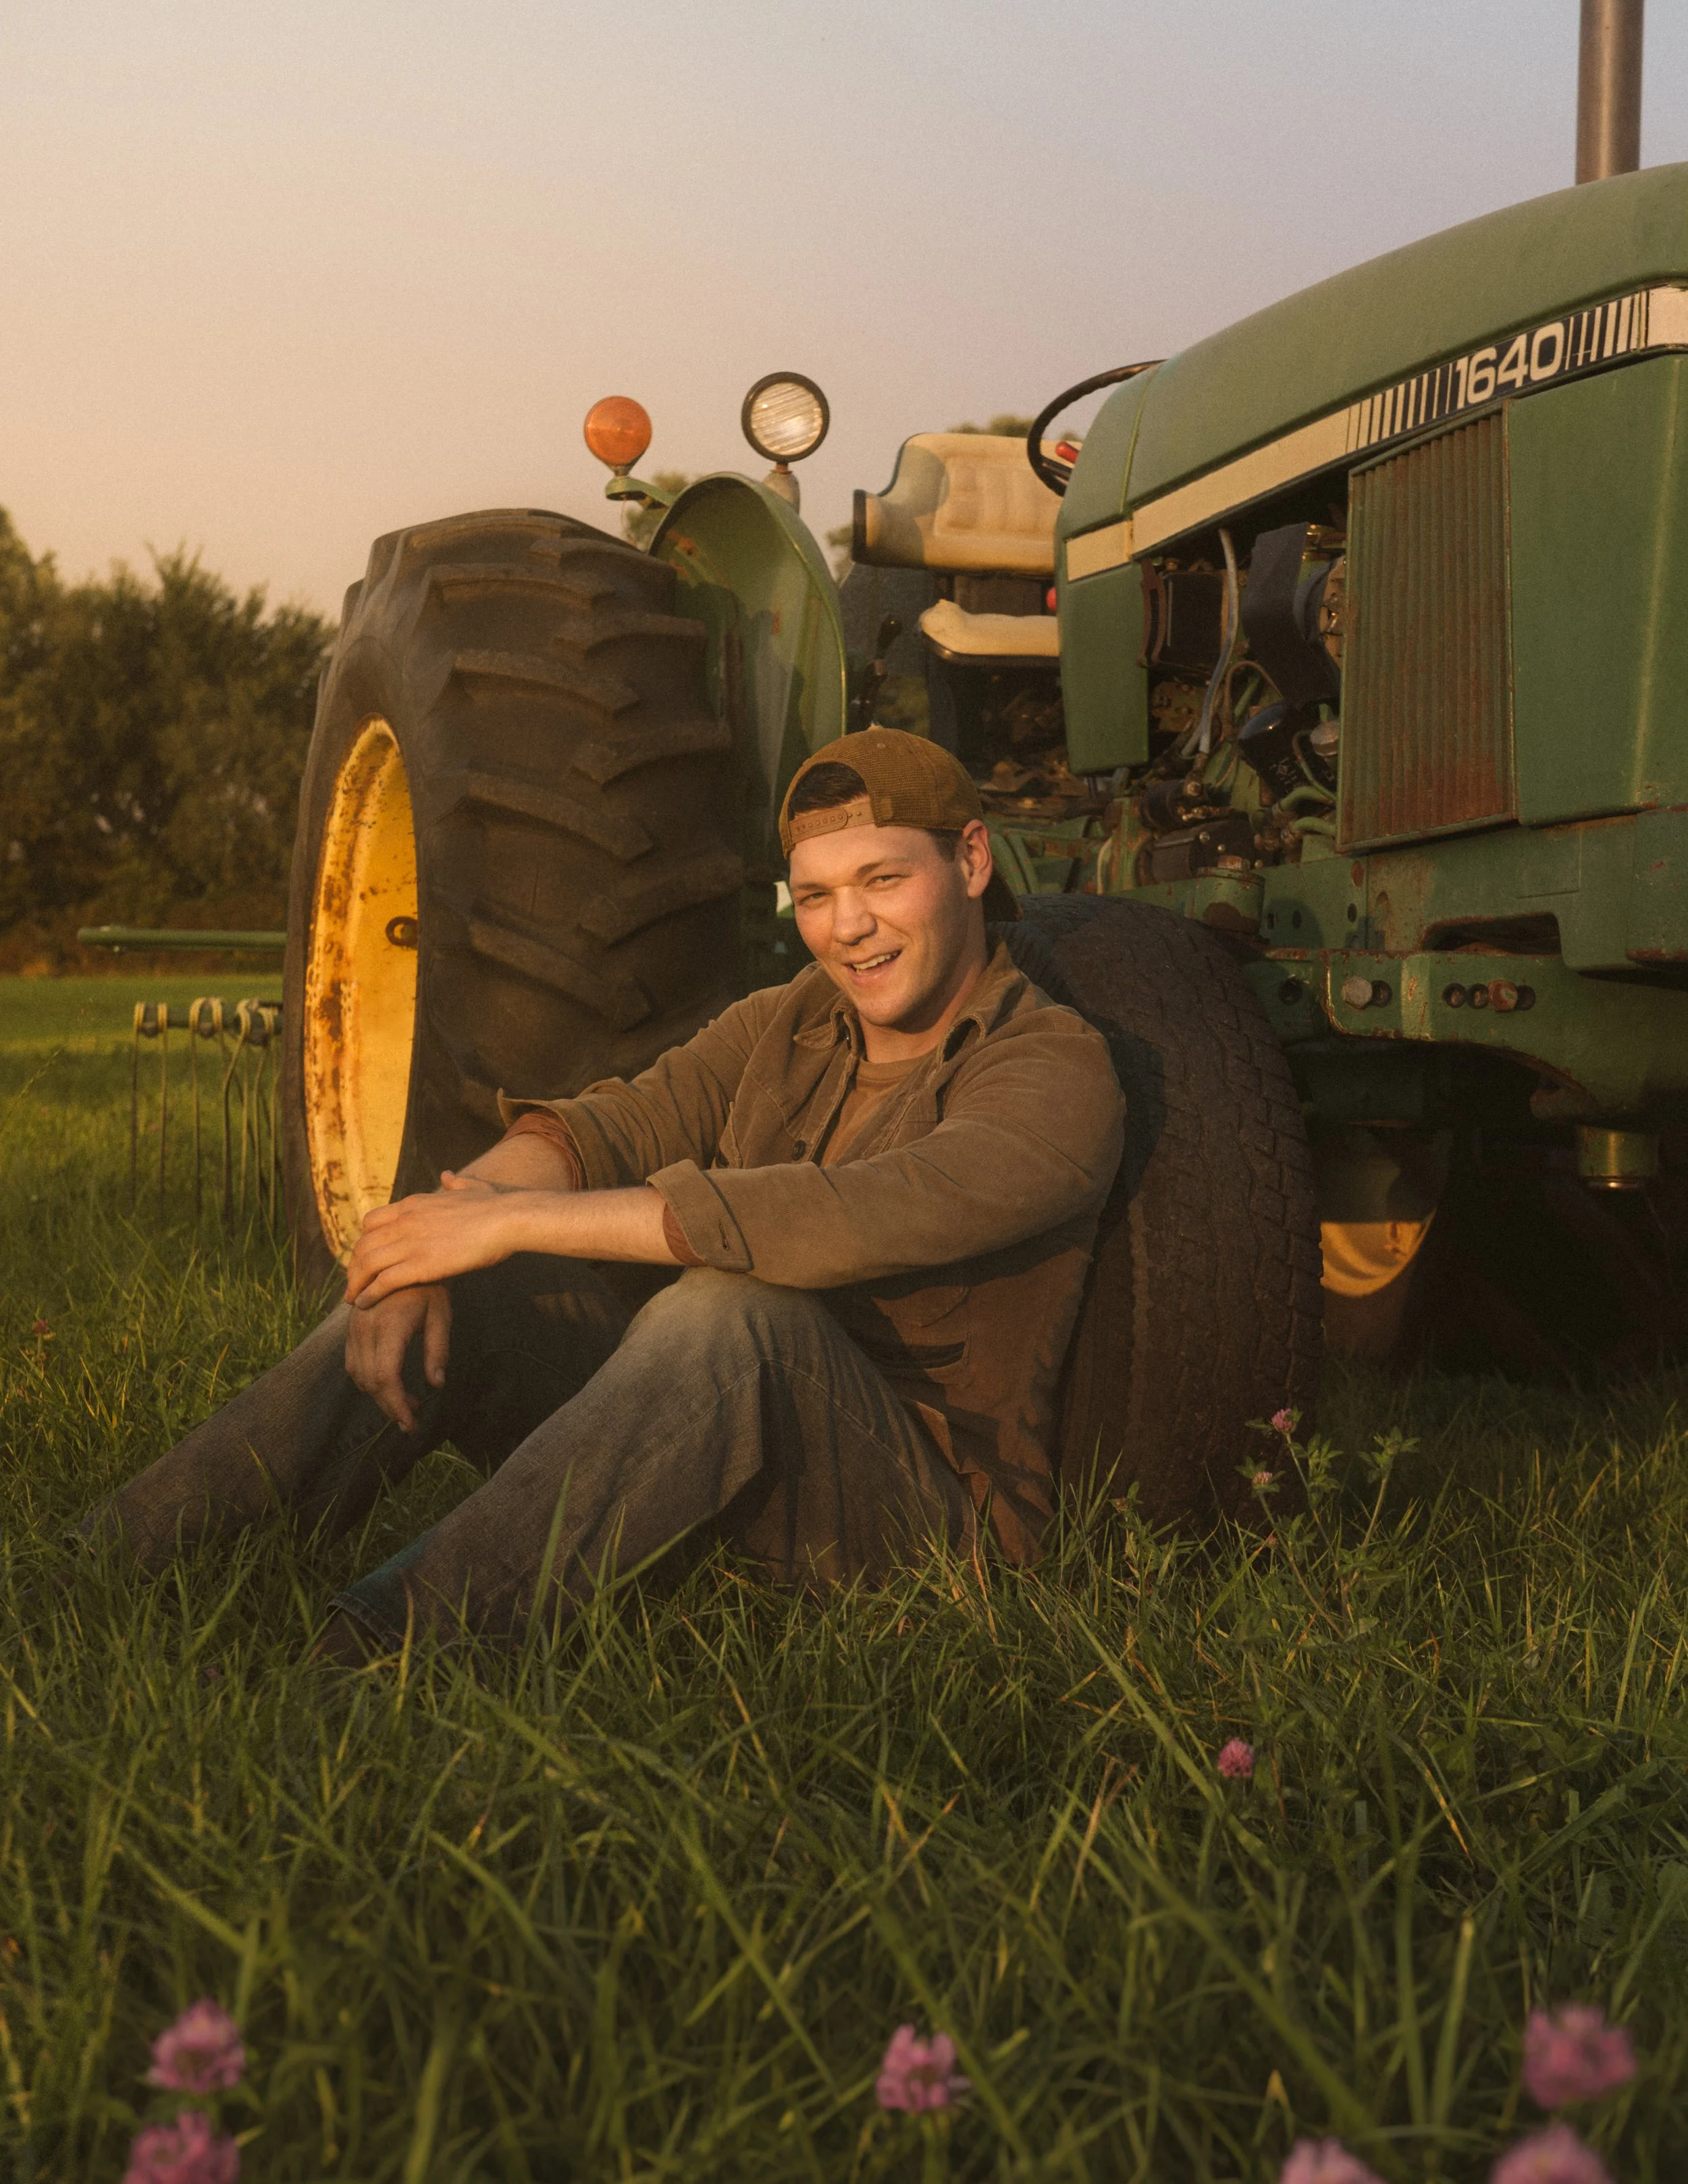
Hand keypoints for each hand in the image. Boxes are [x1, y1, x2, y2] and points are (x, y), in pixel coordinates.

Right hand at [345, 1283, 450, 1432]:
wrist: (401, 1254)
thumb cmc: (429, 1284)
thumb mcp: (441, 1314)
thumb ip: (438, 1350)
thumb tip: (437, 1385)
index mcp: (390, 1325)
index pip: (386, 1377)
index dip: (397, 1406)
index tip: (411, 1424)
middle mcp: (366, 1327)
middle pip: (370, 1381)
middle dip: (389, 1407)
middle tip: (411, 1423)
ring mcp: (355, 1326)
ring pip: (357, 1374)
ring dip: (378, 1395)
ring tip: (406, 1404)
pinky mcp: (352, 1325)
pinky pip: (352, 1361)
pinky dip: (368, 1380)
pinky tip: (390, 1384)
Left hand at [346, 1175, 537, 1308]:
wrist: (507, 1219)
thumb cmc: (495, 1205)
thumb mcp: (471, 1186)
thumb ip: (455, 1183)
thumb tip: (447, 1176)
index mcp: (413, 1204)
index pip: (371, 1222)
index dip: (363, 1241)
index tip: (364, 1258)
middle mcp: (405, 1222)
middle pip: (363, 1245)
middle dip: (354, 1266)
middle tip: (354, 1283)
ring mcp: (411, 1243)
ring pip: (367, 1264)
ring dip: (355, 1284)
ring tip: (353, 1299)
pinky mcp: (421, 1265)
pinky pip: (383, 1282)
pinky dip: (369, 1294)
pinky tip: (364, 1304)